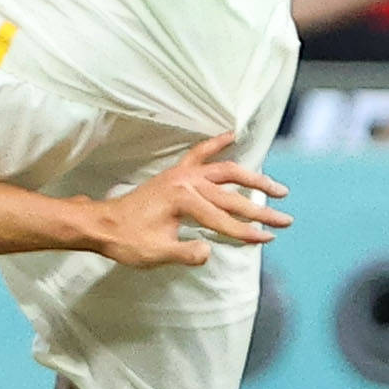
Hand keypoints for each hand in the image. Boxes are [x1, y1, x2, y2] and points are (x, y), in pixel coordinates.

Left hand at [87, 137, 290, 267]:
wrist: (102, 224)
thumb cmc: (127, 241)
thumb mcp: (156, 254)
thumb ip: (185, 254)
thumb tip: (209, 252)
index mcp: (183, 200)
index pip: (223, 220)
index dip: (246, 232)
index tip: (267, 239)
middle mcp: (186, 181)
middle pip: (232, 197)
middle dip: (260, 210)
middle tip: (286, 220)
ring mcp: (182, 174)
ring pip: (226, 172)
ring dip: (252, 178)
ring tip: (276, 187)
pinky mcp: (176, 173)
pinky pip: (201, 153)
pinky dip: (217, 143)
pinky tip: (232, 135)